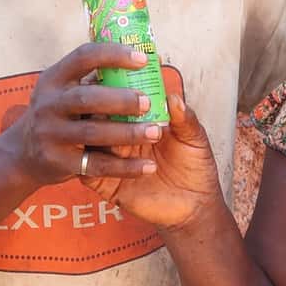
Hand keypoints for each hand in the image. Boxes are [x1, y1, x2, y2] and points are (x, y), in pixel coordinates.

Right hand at [0, 43, 163, 186]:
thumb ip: (97, 79)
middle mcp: (48, 104)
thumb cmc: (59, 114)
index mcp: (54, 79)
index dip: (114, 55)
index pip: (84, 57)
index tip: (143, 59)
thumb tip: (147, 61)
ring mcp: (50, 134)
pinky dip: (125, 167)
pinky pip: (96, 165)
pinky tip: (148, 166)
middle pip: (87, 98)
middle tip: (148, 102)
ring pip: (93, 133)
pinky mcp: (58, 161)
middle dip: (121, 99)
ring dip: (128, 133)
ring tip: (155, 132)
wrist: (22, 154)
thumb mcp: (65, 91)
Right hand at [91, 94, 221, 232]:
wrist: (195, 205)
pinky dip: (114, 167)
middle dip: (109, 108)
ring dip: (113, 135)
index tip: (128, 80)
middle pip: (96, 115)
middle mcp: (119, 136)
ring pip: (90, 140)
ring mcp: (110, 159)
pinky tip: (148, 167)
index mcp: (136, 120)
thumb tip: (173, 97)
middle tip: (137, 109)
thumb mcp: (195, 139)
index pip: (116, 98)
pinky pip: (93, 172)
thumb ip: (185, 118)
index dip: (116, 87)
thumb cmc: (195, 167)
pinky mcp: (106, 183)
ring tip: (151, 138)